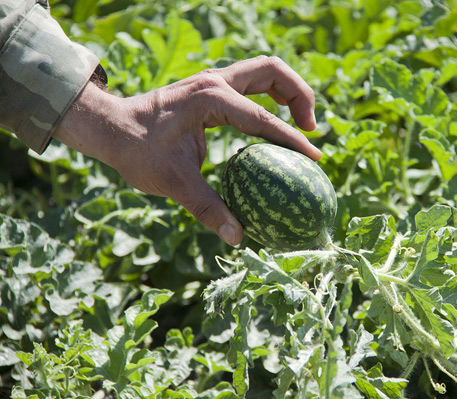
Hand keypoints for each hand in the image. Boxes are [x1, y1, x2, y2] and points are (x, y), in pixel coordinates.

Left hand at [52, 56, 319, 245]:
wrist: (109, 126)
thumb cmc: (137, 151)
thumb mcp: (172, 181)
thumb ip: (208, 207)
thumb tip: (238, 237)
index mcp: (210, 99)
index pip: (263, 118)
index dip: (292, 140)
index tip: (314, 159)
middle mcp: (216, 81)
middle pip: (273, 71)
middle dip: (299, 95)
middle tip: (311, 129)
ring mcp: (213, 80)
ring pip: (264, 72)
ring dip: (288, 92)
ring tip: (302, 125)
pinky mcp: (211, 88)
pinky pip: (251, 87)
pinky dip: (270, 100)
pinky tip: (272, 128)